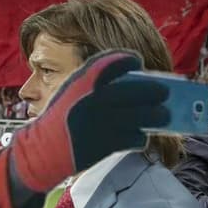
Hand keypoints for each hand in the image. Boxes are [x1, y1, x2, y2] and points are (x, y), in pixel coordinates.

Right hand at [9, 51, 168, 192]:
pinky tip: (138, 136)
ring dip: (158, 115)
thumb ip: (95, 84)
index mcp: (82, 81)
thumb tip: (134, 83)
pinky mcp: (108, 143)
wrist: (43, 148)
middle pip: (139, 90)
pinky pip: (137, 137)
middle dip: (156, 91)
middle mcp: (94, 98)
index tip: (137, 62)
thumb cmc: (61, 118)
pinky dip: (140, 137)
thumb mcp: (71, 91)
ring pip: (145, 115)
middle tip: (164, 93)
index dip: (130, 59)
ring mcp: (103, 121)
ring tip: (162, 116)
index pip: (115, 61)